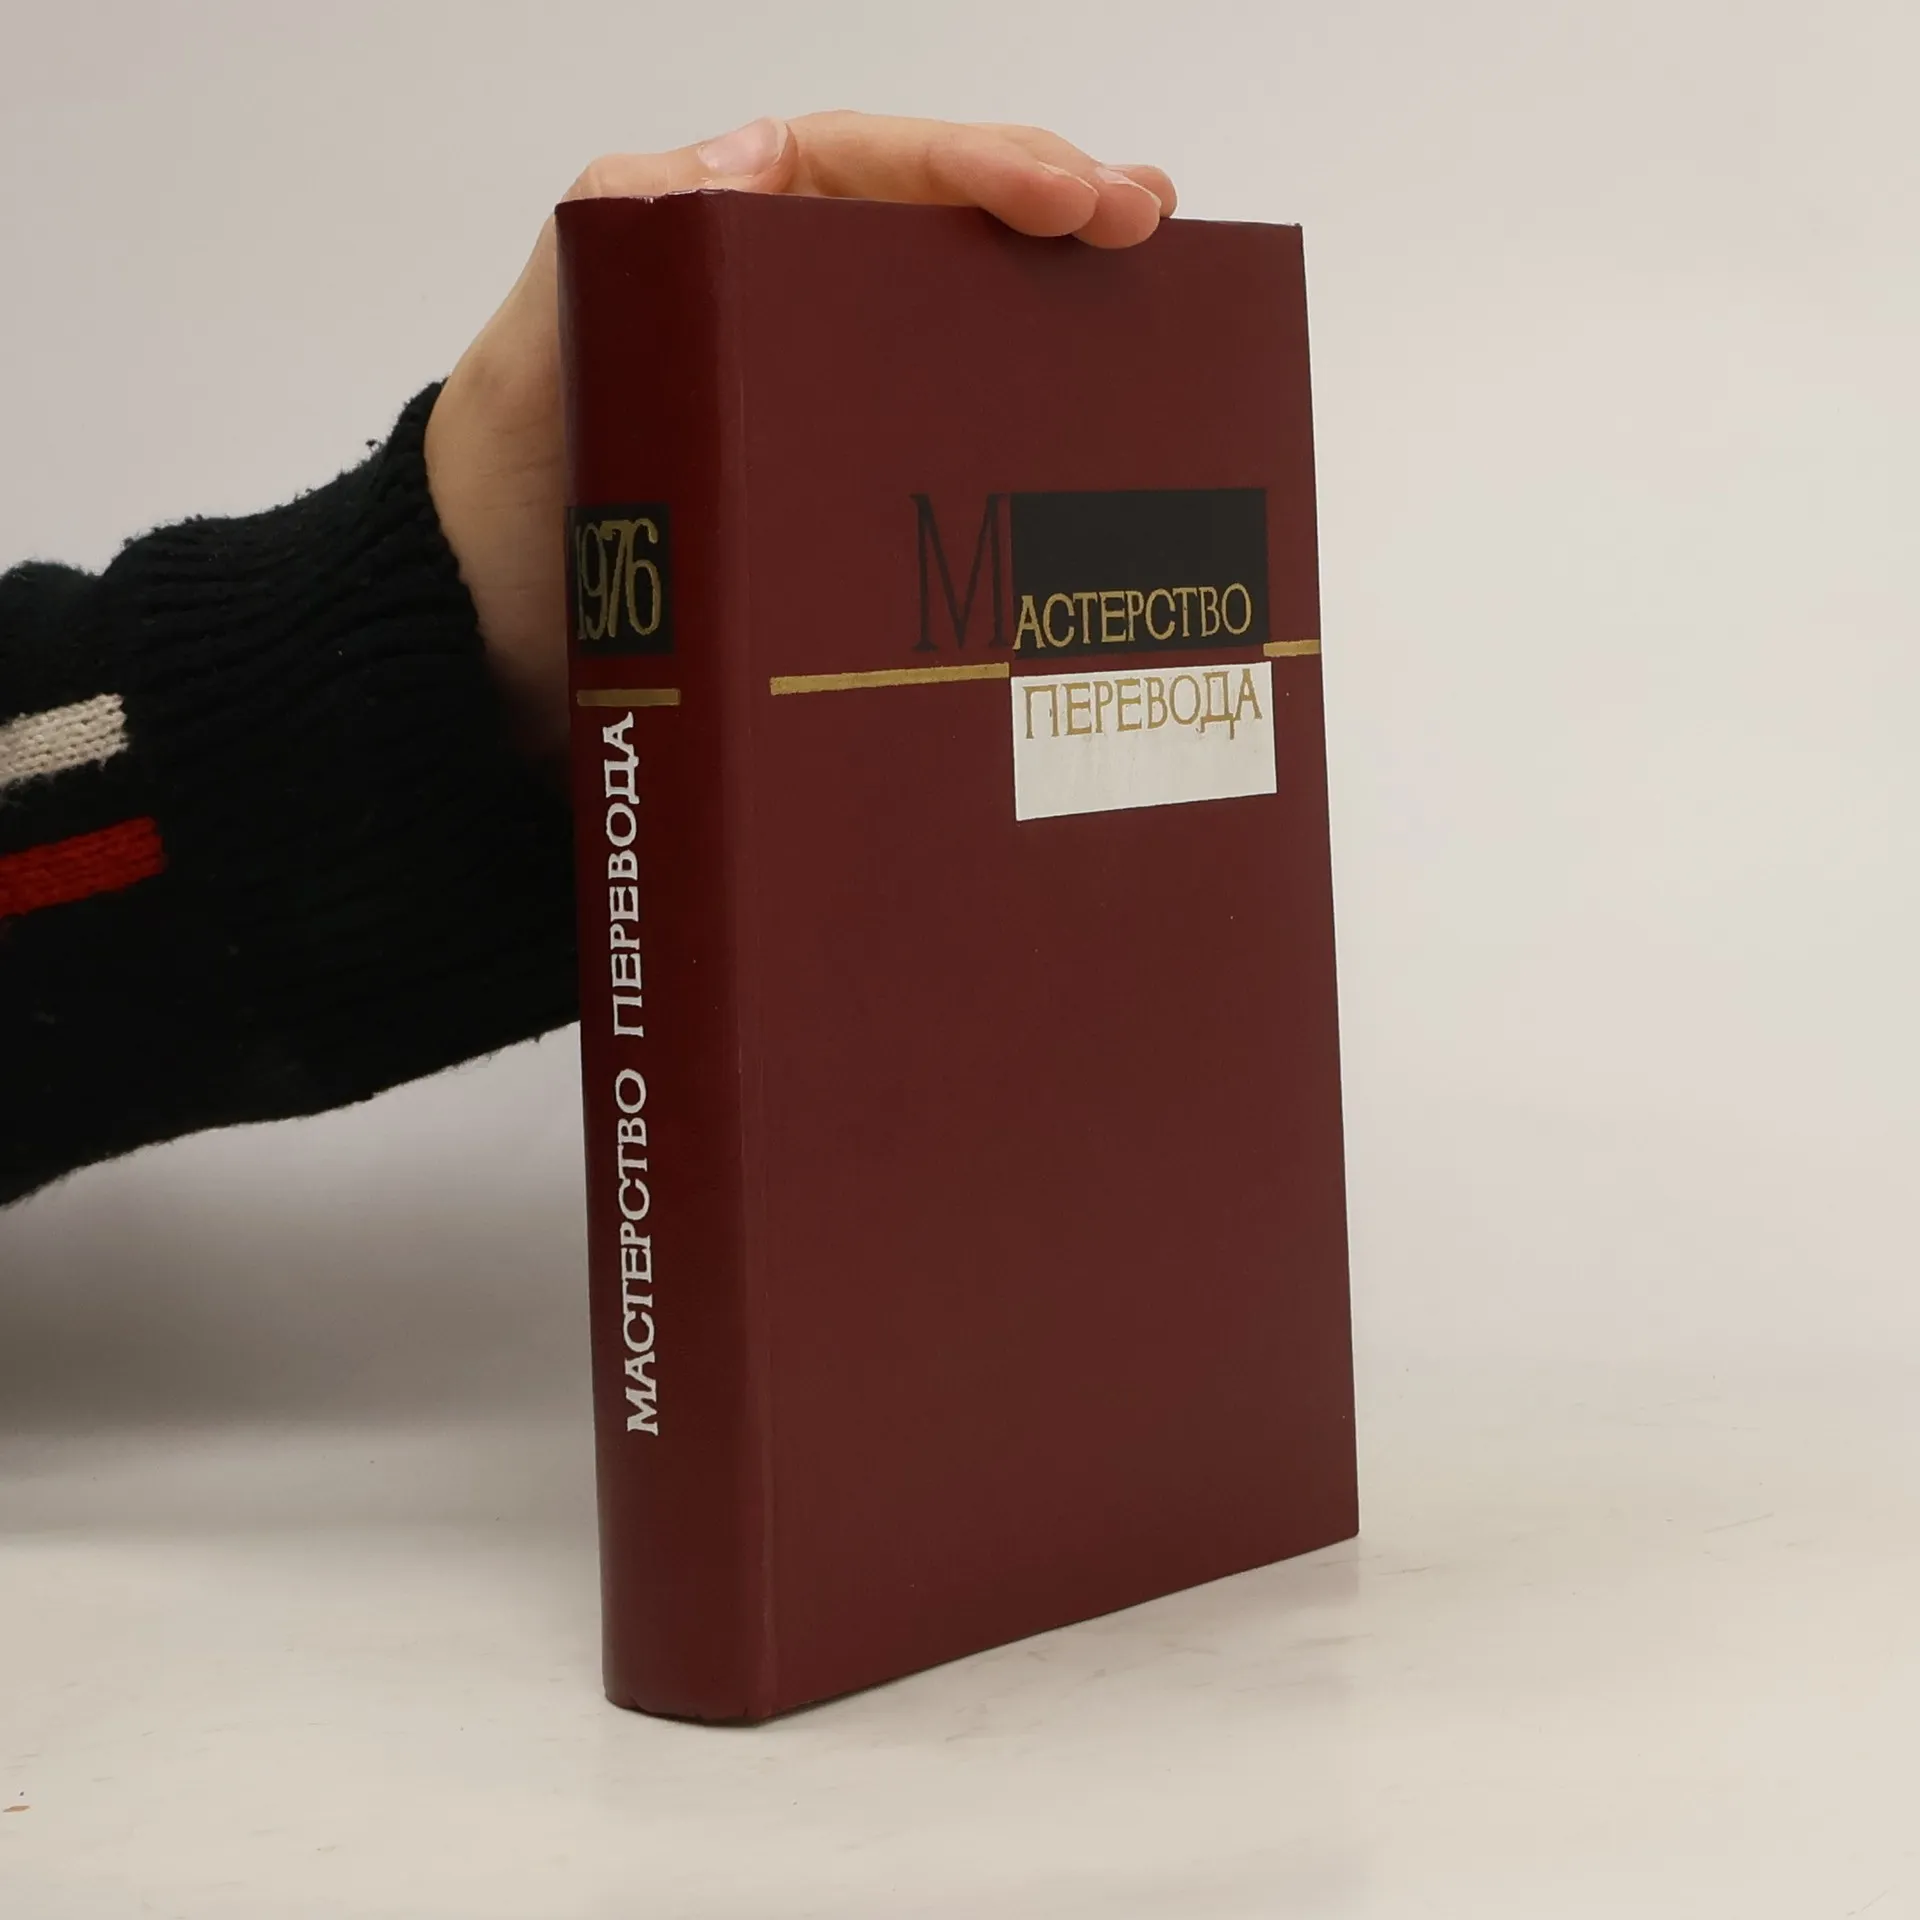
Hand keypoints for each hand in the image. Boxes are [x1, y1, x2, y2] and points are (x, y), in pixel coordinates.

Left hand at [424, 112, 1176, 762]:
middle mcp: (798, 317)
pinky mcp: (849, 507)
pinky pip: (952, 456)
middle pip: (950, 242)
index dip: (982, 168)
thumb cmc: (507, 495)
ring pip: (969, 340)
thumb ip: (614, 237)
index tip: (1068, 198)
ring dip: (1063, 321)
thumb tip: (751, 158)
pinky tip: (1091, 456)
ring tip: (1154, 310)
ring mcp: (832, 414)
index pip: (878, 172)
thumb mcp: (538, 354)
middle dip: (1058, 217)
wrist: (494, 654)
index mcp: (735, 247)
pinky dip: (1029, 445)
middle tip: (1145, 227)